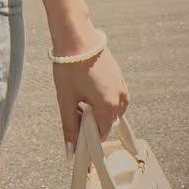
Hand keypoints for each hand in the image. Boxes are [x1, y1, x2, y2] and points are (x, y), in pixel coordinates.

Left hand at [53, 39, 129, 162]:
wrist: (76, 36)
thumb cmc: (69, 67)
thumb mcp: (65, 99)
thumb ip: (69, 127)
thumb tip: (70, 152)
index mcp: (108, 107)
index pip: (99, 134)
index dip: (85, 136)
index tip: (74, 130)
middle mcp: (121, 99)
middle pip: (105, 122)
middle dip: (89, 121)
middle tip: (72, 106)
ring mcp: (122, 87)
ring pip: (109, 110)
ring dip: (95, 109)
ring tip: (78, 93)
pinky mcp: (120, 78)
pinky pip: (113, 97)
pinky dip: (101, 98)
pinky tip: (86, 86)